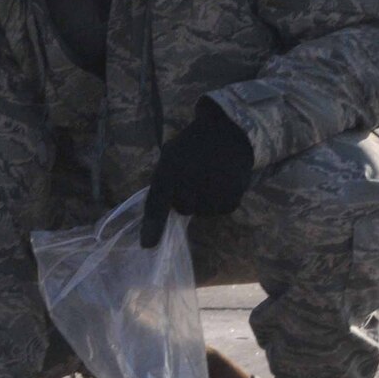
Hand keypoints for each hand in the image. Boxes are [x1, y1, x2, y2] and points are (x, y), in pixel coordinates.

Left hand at [140, 99, 254, 247]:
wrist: (231, 132)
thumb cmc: (193, 144)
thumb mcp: (170, 156)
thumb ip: (162, 183)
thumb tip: (157, 215)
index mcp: (171, 169)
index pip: (158, 203)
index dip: (153, 226)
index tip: (147, 245)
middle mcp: (191, 183)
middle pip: (182, 208)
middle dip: (184, 198)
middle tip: (192, 178)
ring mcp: (212, 193)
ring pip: (201, 211)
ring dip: (202, 199)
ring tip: (210, 177)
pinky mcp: (230, 201)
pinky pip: (218, 210)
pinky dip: (218, 200)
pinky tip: (222, 182)